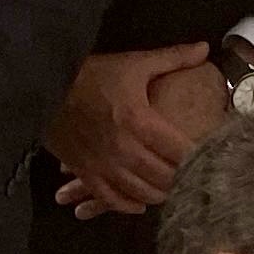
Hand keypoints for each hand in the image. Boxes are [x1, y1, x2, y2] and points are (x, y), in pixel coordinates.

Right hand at [43, 42, 217, 216]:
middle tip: (194, 178)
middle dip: (182, 179)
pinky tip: (140, 204)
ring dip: (158, 194)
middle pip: (163, 177)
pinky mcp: (84, 172)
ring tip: (170, 189)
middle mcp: (123, 148)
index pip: (179, 150)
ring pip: (140, 192)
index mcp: (139, 121)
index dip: (199, 158)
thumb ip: (172, 58)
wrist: (43, 87)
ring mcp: (102, 164)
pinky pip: (110, 198)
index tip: (211, 159)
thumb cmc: (92, 74)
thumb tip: (205, 48)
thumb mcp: (134, 63)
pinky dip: (128, 205)